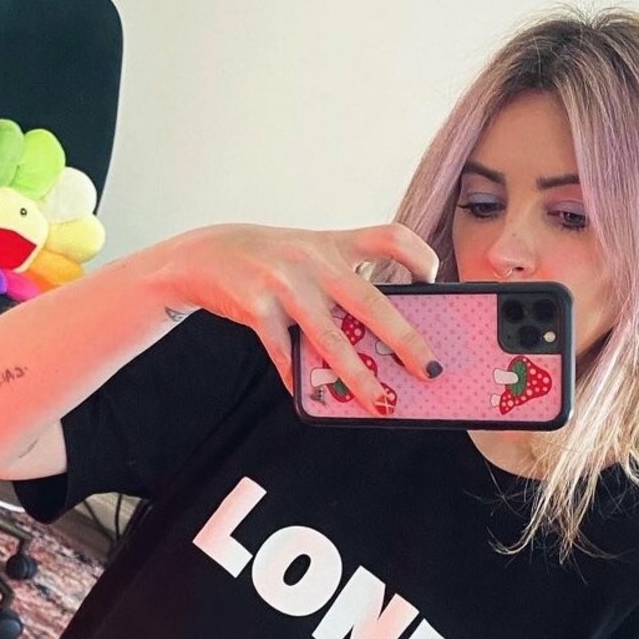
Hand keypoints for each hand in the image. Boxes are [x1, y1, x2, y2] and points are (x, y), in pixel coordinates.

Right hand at [162, 222, 440, 412]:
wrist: (205, 254)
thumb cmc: (268, 261)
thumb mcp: (308, 255)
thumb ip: (341, 280)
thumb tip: (378, 332)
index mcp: (334, 243)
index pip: (390, 236)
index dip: (419, 256)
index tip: (433, 280)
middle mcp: (314, 260)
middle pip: (370, 302)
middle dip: (405, 340)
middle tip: (429, 369)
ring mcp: (285, 284)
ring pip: (330, 339)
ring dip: (358, 376)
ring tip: (379, 402)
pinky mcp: (257, 308)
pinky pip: (284, 354)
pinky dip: (298, 379)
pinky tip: (308, 397)